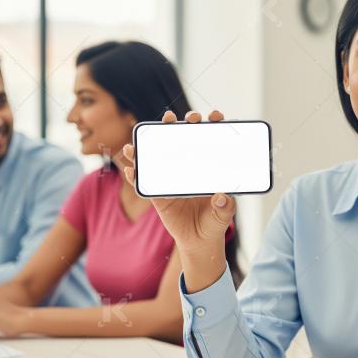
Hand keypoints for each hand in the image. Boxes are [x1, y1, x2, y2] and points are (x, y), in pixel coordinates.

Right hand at [122, 110, 236, 252]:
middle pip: (179, 138)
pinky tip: (131, 169)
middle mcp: (186, 166)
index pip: (209, 139)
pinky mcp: (157, 194)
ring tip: (138, 139)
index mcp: (205, 166)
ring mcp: (169, 178)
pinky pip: (143, 182)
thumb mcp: (223, 215)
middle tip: (173, 118)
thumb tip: (221, 197)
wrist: (199, 241)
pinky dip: (135, 175)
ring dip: (145, 145)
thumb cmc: (214, 222)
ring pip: (156, 155)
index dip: (212, 124)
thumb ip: (226, 207)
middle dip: (175, 124)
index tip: (216, 116)